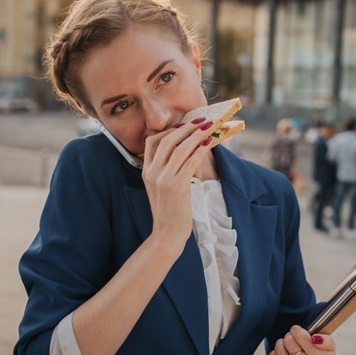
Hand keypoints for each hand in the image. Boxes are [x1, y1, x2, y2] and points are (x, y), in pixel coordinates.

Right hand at [141, 118, 215, 251]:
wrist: (166, 234)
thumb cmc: (168, 212)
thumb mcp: (160, 189)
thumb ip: (165, 172)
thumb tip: (181, 155)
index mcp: (146, 172)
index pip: (151, 142)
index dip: (168, 131)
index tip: (183, 126)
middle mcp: (152, 172)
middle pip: (167, 140)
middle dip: (185, 128)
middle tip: (200, 120)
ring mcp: (163, 179)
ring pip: (180, 148)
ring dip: (196, 135)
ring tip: (208, 127)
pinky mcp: (177, 185)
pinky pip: (190, 161)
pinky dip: (201, 150)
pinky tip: (209, 143)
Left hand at [269, 325, 334, 354]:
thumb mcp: (329, 348)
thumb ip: (326, 340)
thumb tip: (315, 338)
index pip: (300, 336)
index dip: (296, 330)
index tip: (297, 331)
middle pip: (288, 341)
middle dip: (289, 337)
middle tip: (292, 340)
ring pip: (279, 350)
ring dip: (281, 344)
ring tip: (286, 346)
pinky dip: (275, 354)